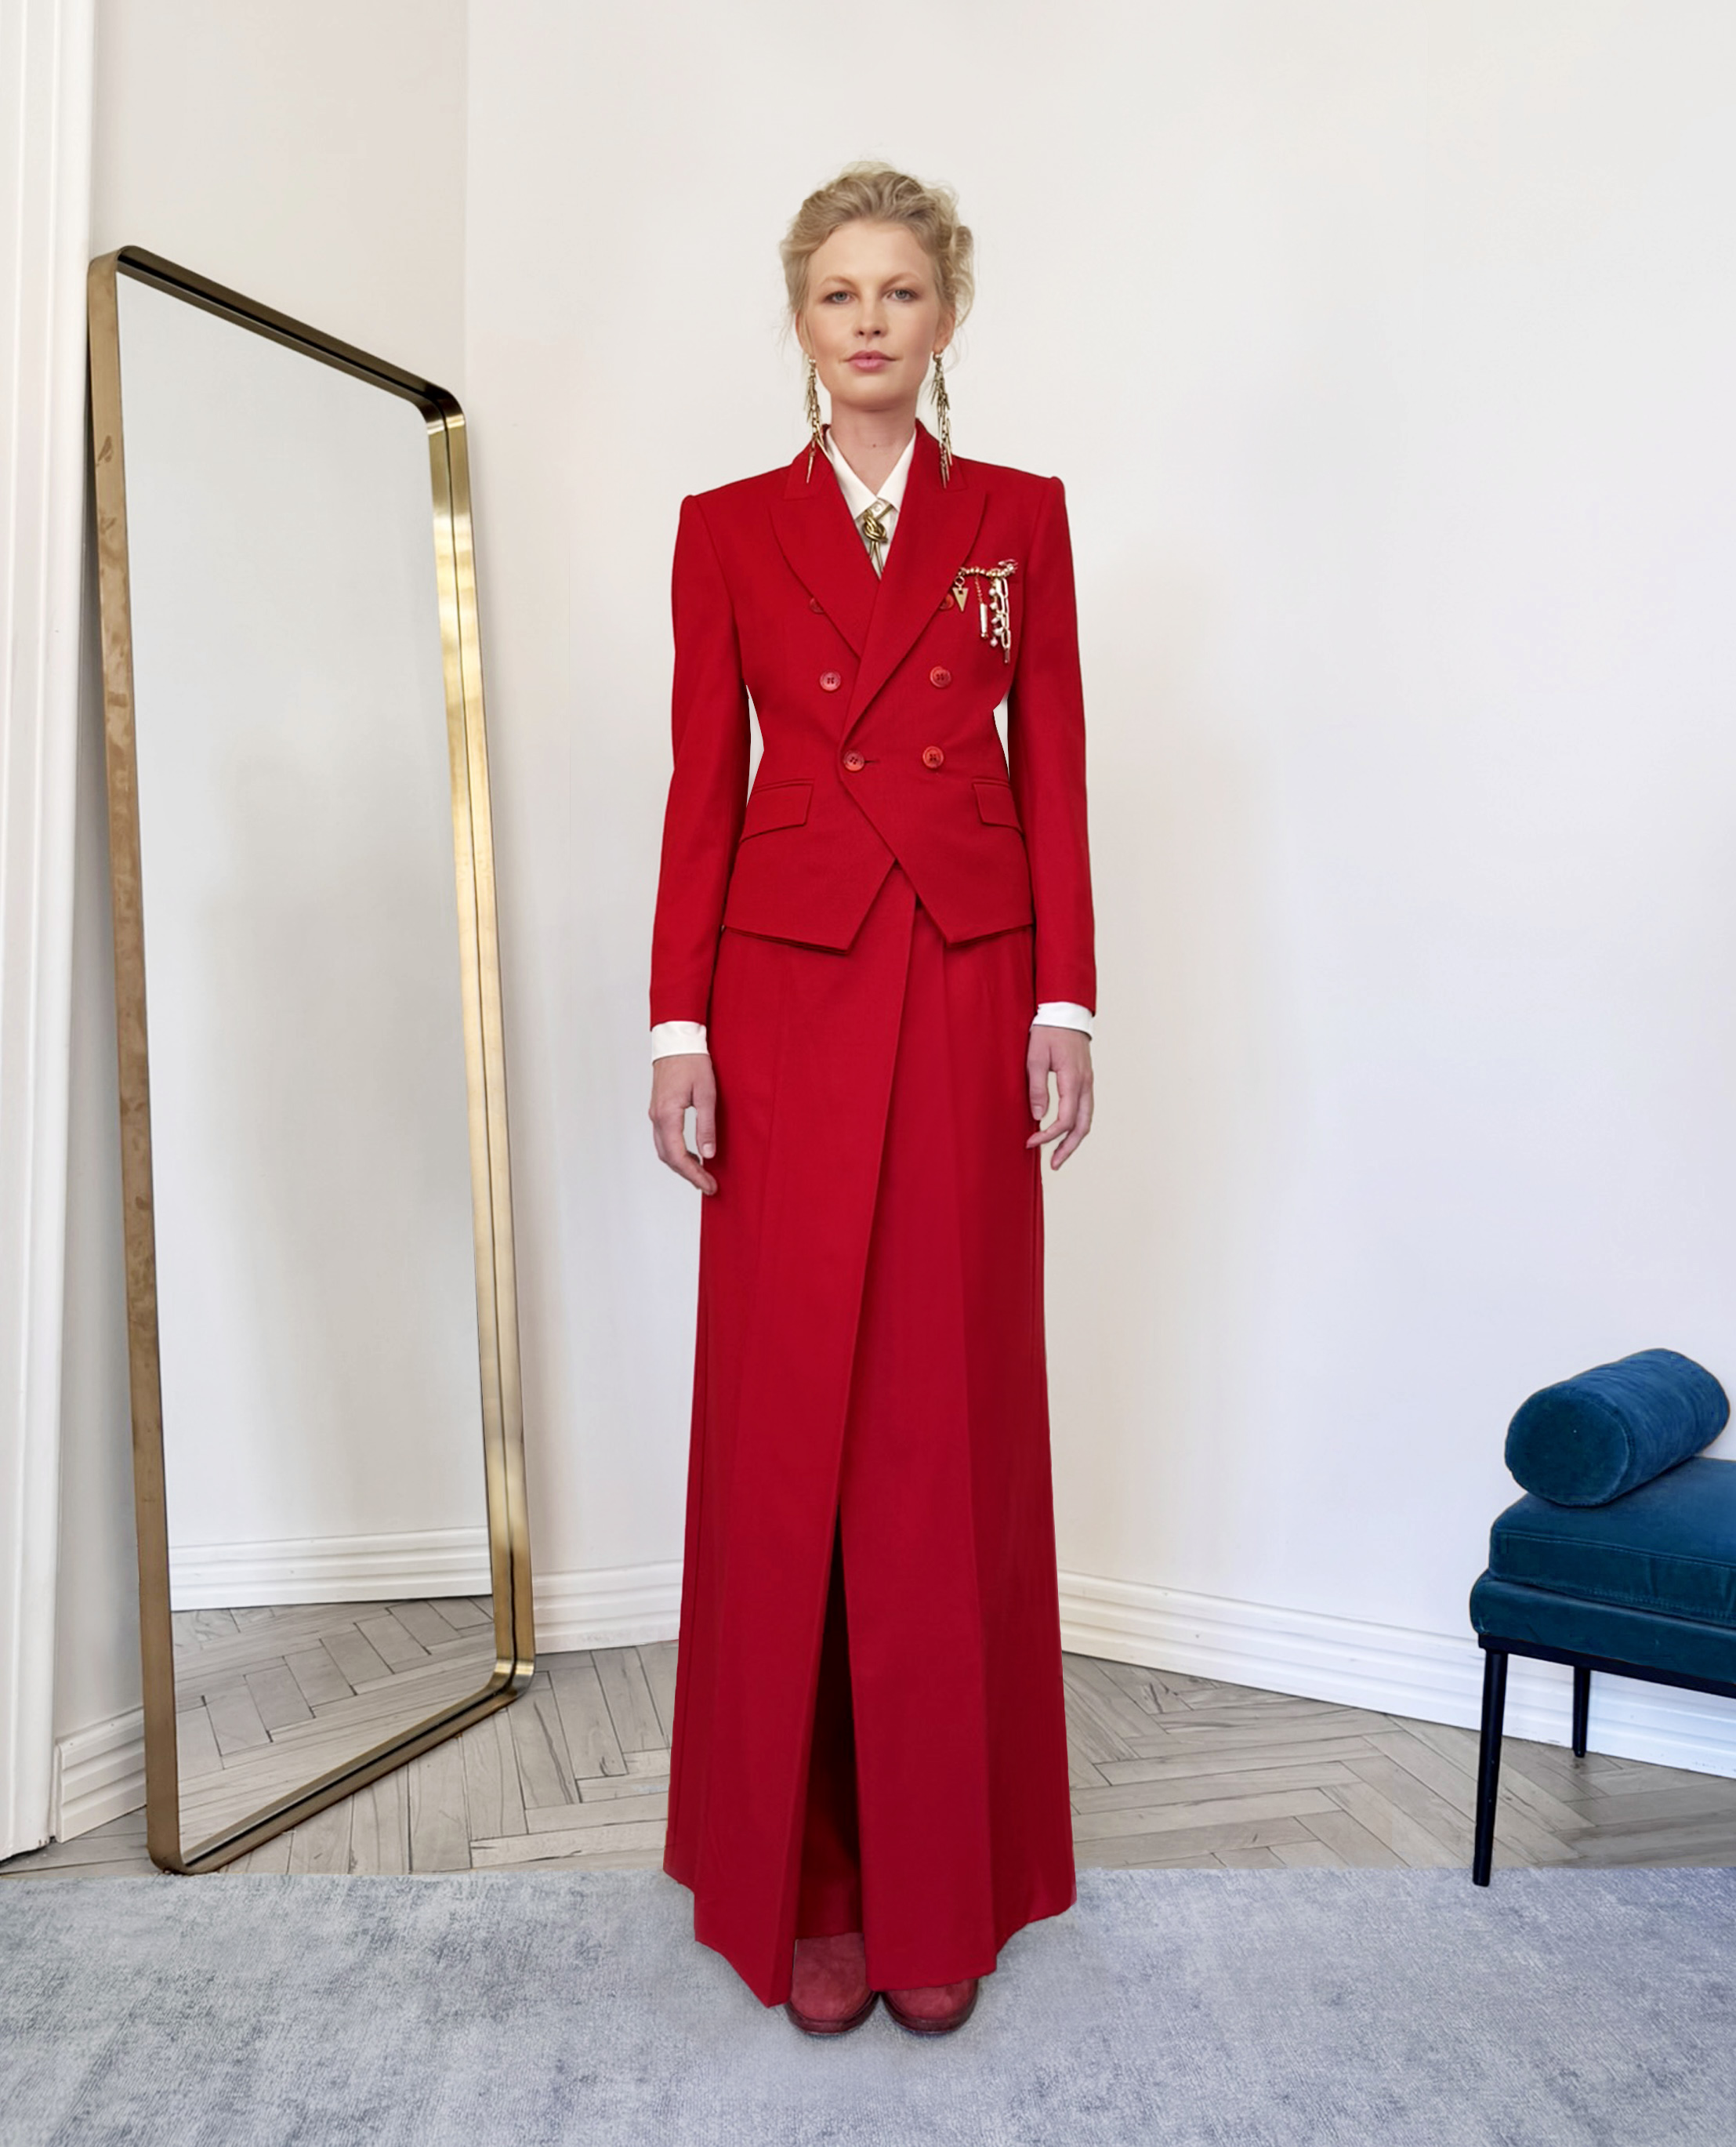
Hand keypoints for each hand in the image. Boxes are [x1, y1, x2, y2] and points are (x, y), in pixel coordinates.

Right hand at [649, 1052, 717, 1194]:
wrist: (676, 1041)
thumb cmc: (692, 1062)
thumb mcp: (706, 1094)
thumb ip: (706, 1126)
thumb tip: (708, 1154)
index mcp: (668, 1115)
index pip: (678, 1156)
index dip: (694, 1175)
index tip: (709, 1186)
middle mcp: (657, 1118)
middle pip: (668, 1157)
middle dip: (688, 1174)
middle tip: (708, 1185)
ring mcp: (655, 1114)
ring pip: (664, 1150)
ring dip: (682, 1165)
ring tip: (702, 1174)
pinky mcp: (659, 1110)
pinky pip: (664, 1139)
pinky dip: (677, 1152)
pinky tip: (692, 1154)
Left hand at [1026, 1026, 1093, 1168]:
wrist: (1065, 1012)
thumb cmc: (1048, 1031)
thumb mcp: (1035, 1057)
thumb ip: (1037, 1088)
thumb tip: (1038, 1116)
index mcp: (1073, 1080)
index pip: (1065, 1119)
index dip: (1048, 1135)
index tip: (1031, 1141)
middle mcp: (1085, 1085)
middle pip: (1082, 1126)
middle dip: (1068, 1148)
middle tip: (1054, 1165)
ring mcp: (1088, 1083)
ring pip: (1087, 1120)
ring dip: (1074, 1140)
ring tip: (1060, 1155)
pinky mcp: (1085, 1081)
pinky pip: (1085, 1109)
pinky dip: (1077, 1126)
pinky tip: (1066, 1132)